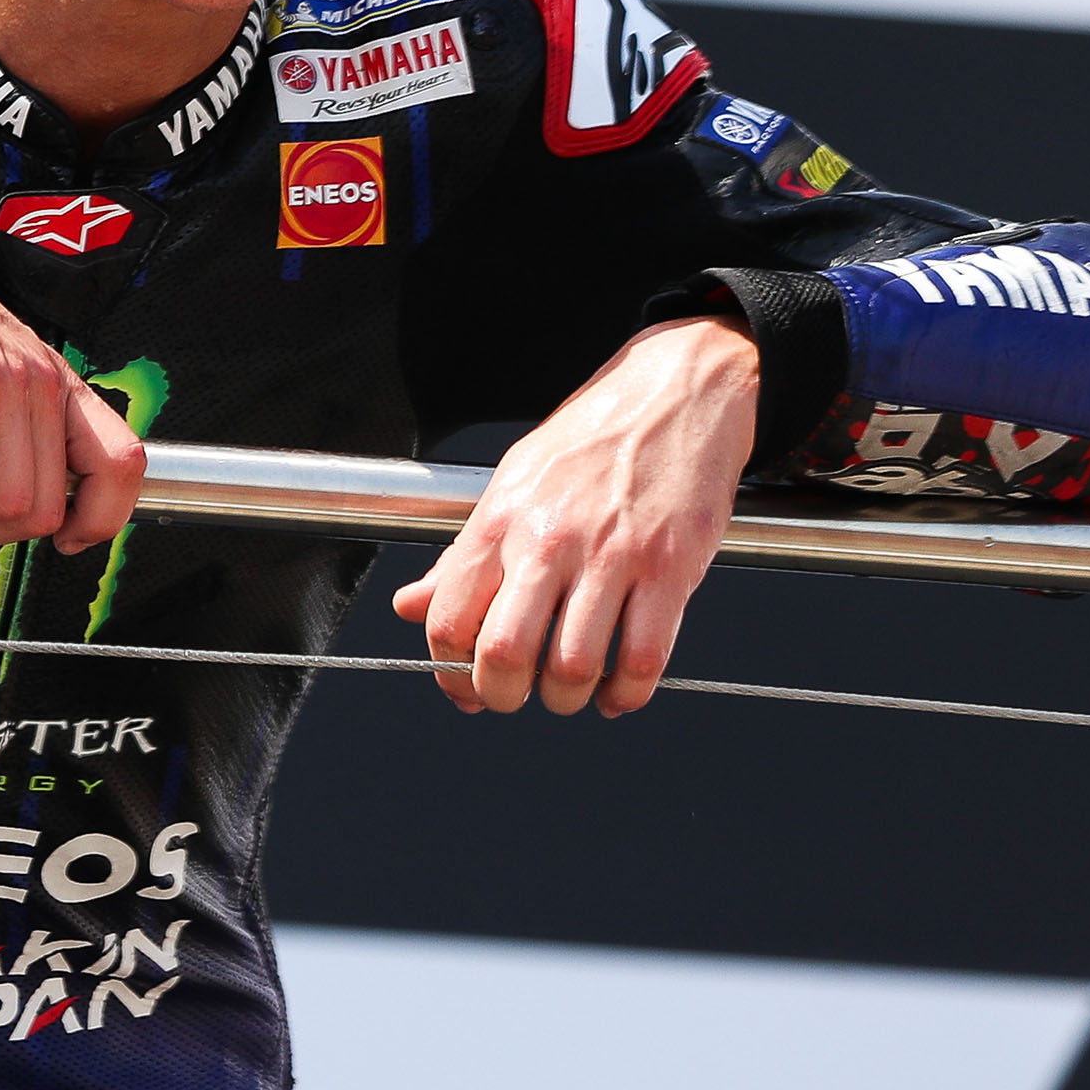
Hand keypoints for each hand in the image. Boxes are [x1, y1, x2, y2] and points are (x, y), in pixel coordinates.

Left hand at [390, 316, 759, 716]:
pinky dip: (627, 694)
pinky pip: (643, 657)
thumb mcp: (511, 481)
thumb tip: (409, 606)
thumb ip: (462, 555)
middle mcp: (550, 539)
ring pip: (573, 667)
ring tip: (568, 693)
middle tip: (514, 697)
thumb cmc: (592, 440)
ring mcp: (613, 555)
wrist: (680, 390)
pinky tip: (618, 694)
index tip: (466, 688)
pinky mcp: (671, 567)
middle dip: (503, 695)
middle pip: (505, 653)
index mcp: (501, 520)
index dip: (450, 671)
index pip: (450, 618)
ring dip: (566, 699)